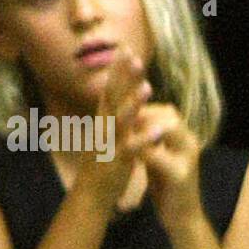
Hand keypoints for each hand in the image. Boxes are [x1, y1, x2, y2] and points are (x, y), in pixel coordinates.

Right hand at [74, 50, 152, 212]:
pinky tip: (159, 128)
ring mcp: (109, 146)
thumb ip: (112, 119)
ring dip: (133, 104)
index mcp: (102, 123)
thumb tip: (117, 99)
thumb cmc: (100, 168)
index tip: (126, 49)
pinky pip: (132, 149)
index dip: (117, 71)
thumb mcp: (105, 138)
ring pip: (121, 122)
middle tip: (134, 55)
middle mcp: (103, 130)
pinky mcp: (117, 163)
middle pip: (112, 99)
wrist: (89, 199)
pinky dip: (145, 138)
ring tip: (147, 86)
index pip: (109, 91)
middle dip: (123, 78)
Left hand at [133, 103, 202, 227]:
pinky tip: (126, 151)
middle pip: (170, 115)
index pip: (168, 112)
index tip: (123, 108)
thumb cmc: (167, 188)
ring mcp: (188, 159)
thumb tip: (134, 121)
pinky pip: (159, 155)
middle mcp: (190, 144)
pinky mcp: (181, 175)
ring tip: (121, 128)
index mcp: (186, 139)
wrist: (182, 219)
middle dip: (144, 112)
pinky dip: (142, 150)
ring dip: (143, 126)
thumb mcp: (159, 159)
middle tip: (119, 115)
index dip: (146, 107)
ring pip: (168, 129)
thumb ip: (151, 141)